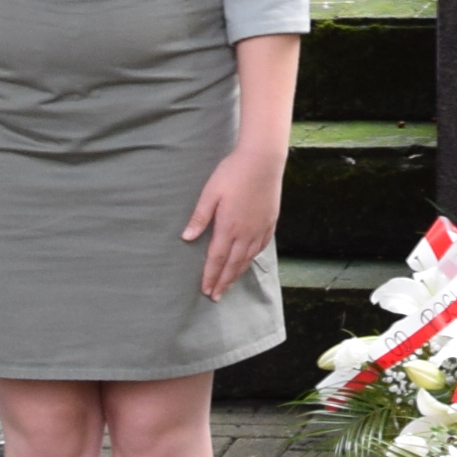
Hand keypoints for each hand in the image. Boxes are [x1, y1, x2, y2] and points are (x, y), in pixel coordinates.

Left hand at [182, 140, 285, 300]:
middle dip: (223, 282)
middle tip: (216, 296)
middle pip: (233, 264)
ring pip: (248, 258)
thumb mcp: (210, 193)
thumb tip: (187, 239)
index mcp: (228, 227)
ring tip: (229, 284)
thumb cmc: (233, 173)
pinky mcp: (270, 221)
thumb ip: (199, 217)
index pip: (217, 259)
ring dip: (238, 274)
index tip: (206, 290)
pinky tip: (249, 261)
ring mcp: (260, 228)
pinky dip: (253, 258)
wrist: (263, 160)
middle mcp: (246, 233)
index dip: (210, 276)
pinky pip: (261, 247)